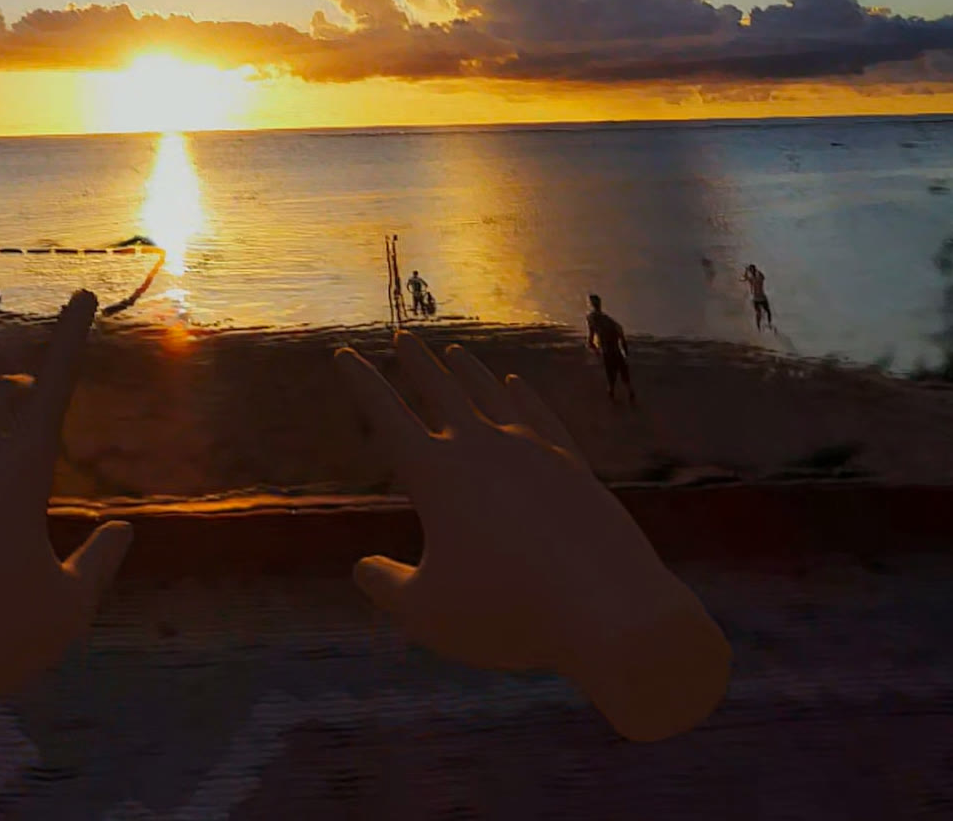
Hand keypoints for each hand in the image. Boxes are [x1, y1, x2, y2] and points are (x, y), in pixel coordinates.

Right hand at [335, 333, 729, 740]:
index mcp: (436, 474)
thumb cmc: (508, 616)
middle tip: (401, 336)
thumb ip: (386, 587)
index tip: (343, 353)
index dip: (362, 382)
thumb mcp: (426, 614)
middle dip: (416, 362)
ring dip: (468, 371)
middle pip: (441, 390)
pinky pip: (539, 416)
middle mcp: (482, 448)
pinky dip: (523, 395)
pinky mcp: (572, 466)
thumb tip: (363, 568)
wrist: (608, 612)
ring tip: (453, 351)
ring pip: (491, 395)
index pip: (387, 414)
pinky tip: (515, 384)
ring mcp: (533, 451)